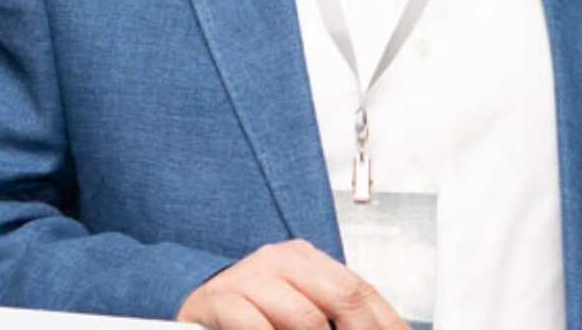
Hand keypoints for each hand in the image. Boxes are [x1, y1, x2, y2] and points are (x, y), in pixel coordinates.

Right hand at [176, 239, 409, 329]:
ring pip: (305, 317)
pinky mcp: (220, 300)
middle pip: (343, 297)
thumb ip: (333, 316)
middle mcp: (281, 260)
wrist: (196, 309)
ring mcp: (250, 276)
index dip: (386, 323)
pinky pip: (256, 326)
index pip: (362, 290)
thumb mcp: (298, 307)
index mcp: (306, 259)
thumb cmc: (252, 312)